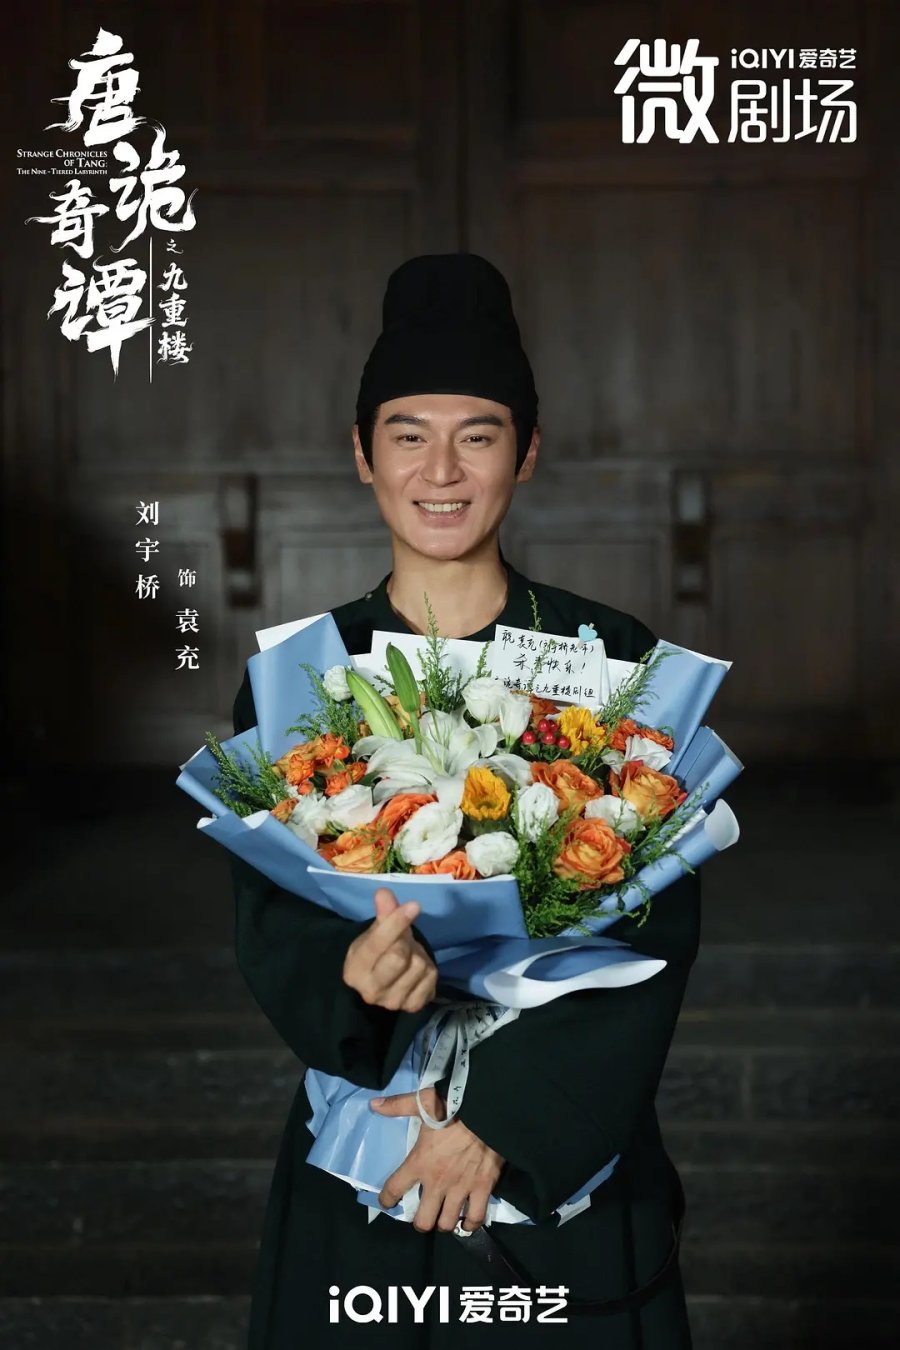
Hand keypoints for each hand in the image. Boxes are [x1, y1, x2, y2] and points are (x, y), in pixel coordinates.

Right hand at [342, 886, 437, 1011]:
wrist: (383, 983)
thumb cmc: (378, 953)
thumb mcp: (375, 932)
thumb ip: (382, 913)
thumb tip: (384, 893)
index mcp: (355, 970)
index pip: (377, 943)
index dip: (396, 921)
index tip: (414, 905)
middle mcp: (371, 991)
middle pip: (398, 957)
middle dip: (405, 942)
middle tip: (403, 939)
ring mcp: (393, 1002)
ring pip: (419, 966)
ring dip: (418, 955)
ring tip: (409, 956)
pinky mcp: (413, 1007)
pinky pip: (432, 978)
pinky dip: (429, 969)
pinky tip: (417, 970)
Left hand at [370, 1087, 503, 1232]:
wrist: (488, 1112)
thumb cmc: (454, 1107)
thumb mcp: (424, 1102)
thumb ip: (398, 1105)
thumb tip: (373, 1104)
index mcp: (420, 1162)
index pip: (395, 1189)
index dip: (387, 1199)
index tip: (387, 1201)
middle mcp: (437, 1182)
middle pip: (423, 1220)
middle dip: (421, 1221)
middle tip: (423, 1214)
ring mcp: (461, 1188)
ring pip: (447, 1223)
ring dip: (443, 1223)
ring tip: (443, 1218)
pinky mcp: (482, 1189)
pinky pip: (475, 1217)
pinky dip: (471, 1224)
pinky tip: (467, 1222)